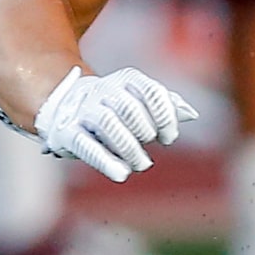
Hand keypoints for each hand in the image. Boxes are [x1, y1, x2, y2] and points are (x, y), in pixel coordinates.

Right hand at [34, 66, 196, 182]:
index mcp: (126, 80)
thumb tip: (192, 114)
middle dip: (145, 133)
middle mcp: (103, 90)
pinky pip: (86, 145)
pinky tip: (121, 174)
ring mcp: (84, 109)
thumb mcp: (139, 101)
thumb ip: (165, 106)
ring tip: (139, 165)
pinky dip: (106, 162)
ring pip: (108, 124)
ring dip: (129, 149)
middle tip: (148, 152)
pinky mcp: (67, 131)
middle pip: (130, 108)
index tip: (168, 138)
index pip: (152, 92)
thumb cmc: (113, 108)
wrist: (63, 108)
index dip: (164, 117)